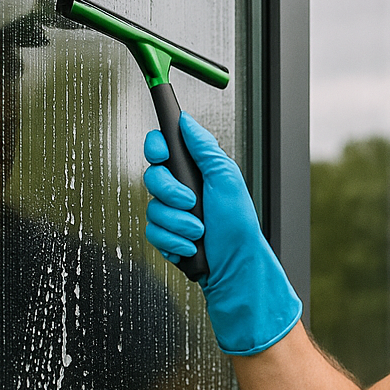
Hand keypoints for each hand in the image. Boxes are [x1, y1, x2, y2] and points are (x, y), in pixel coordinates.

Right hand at [144, 114, 302, 355]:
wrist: (235, 267)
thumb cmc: (238, 226)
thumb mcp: (227, 179)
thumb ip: (205, 148)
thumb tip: (187, 122)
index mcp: (196, 171)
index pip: (162, 148)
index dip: (156, 147)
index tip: (164, 155)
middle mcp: (180, 190)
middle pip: (151, 176)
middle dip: (170, 192)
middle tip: (191, 202)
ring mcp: (171, 214)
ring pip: (151, 208)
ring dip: (177, 223)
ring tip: (199, 231)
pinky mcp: (165, 237)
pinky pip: (151, 233)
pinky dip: (172, 242)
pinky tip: (190, 247)